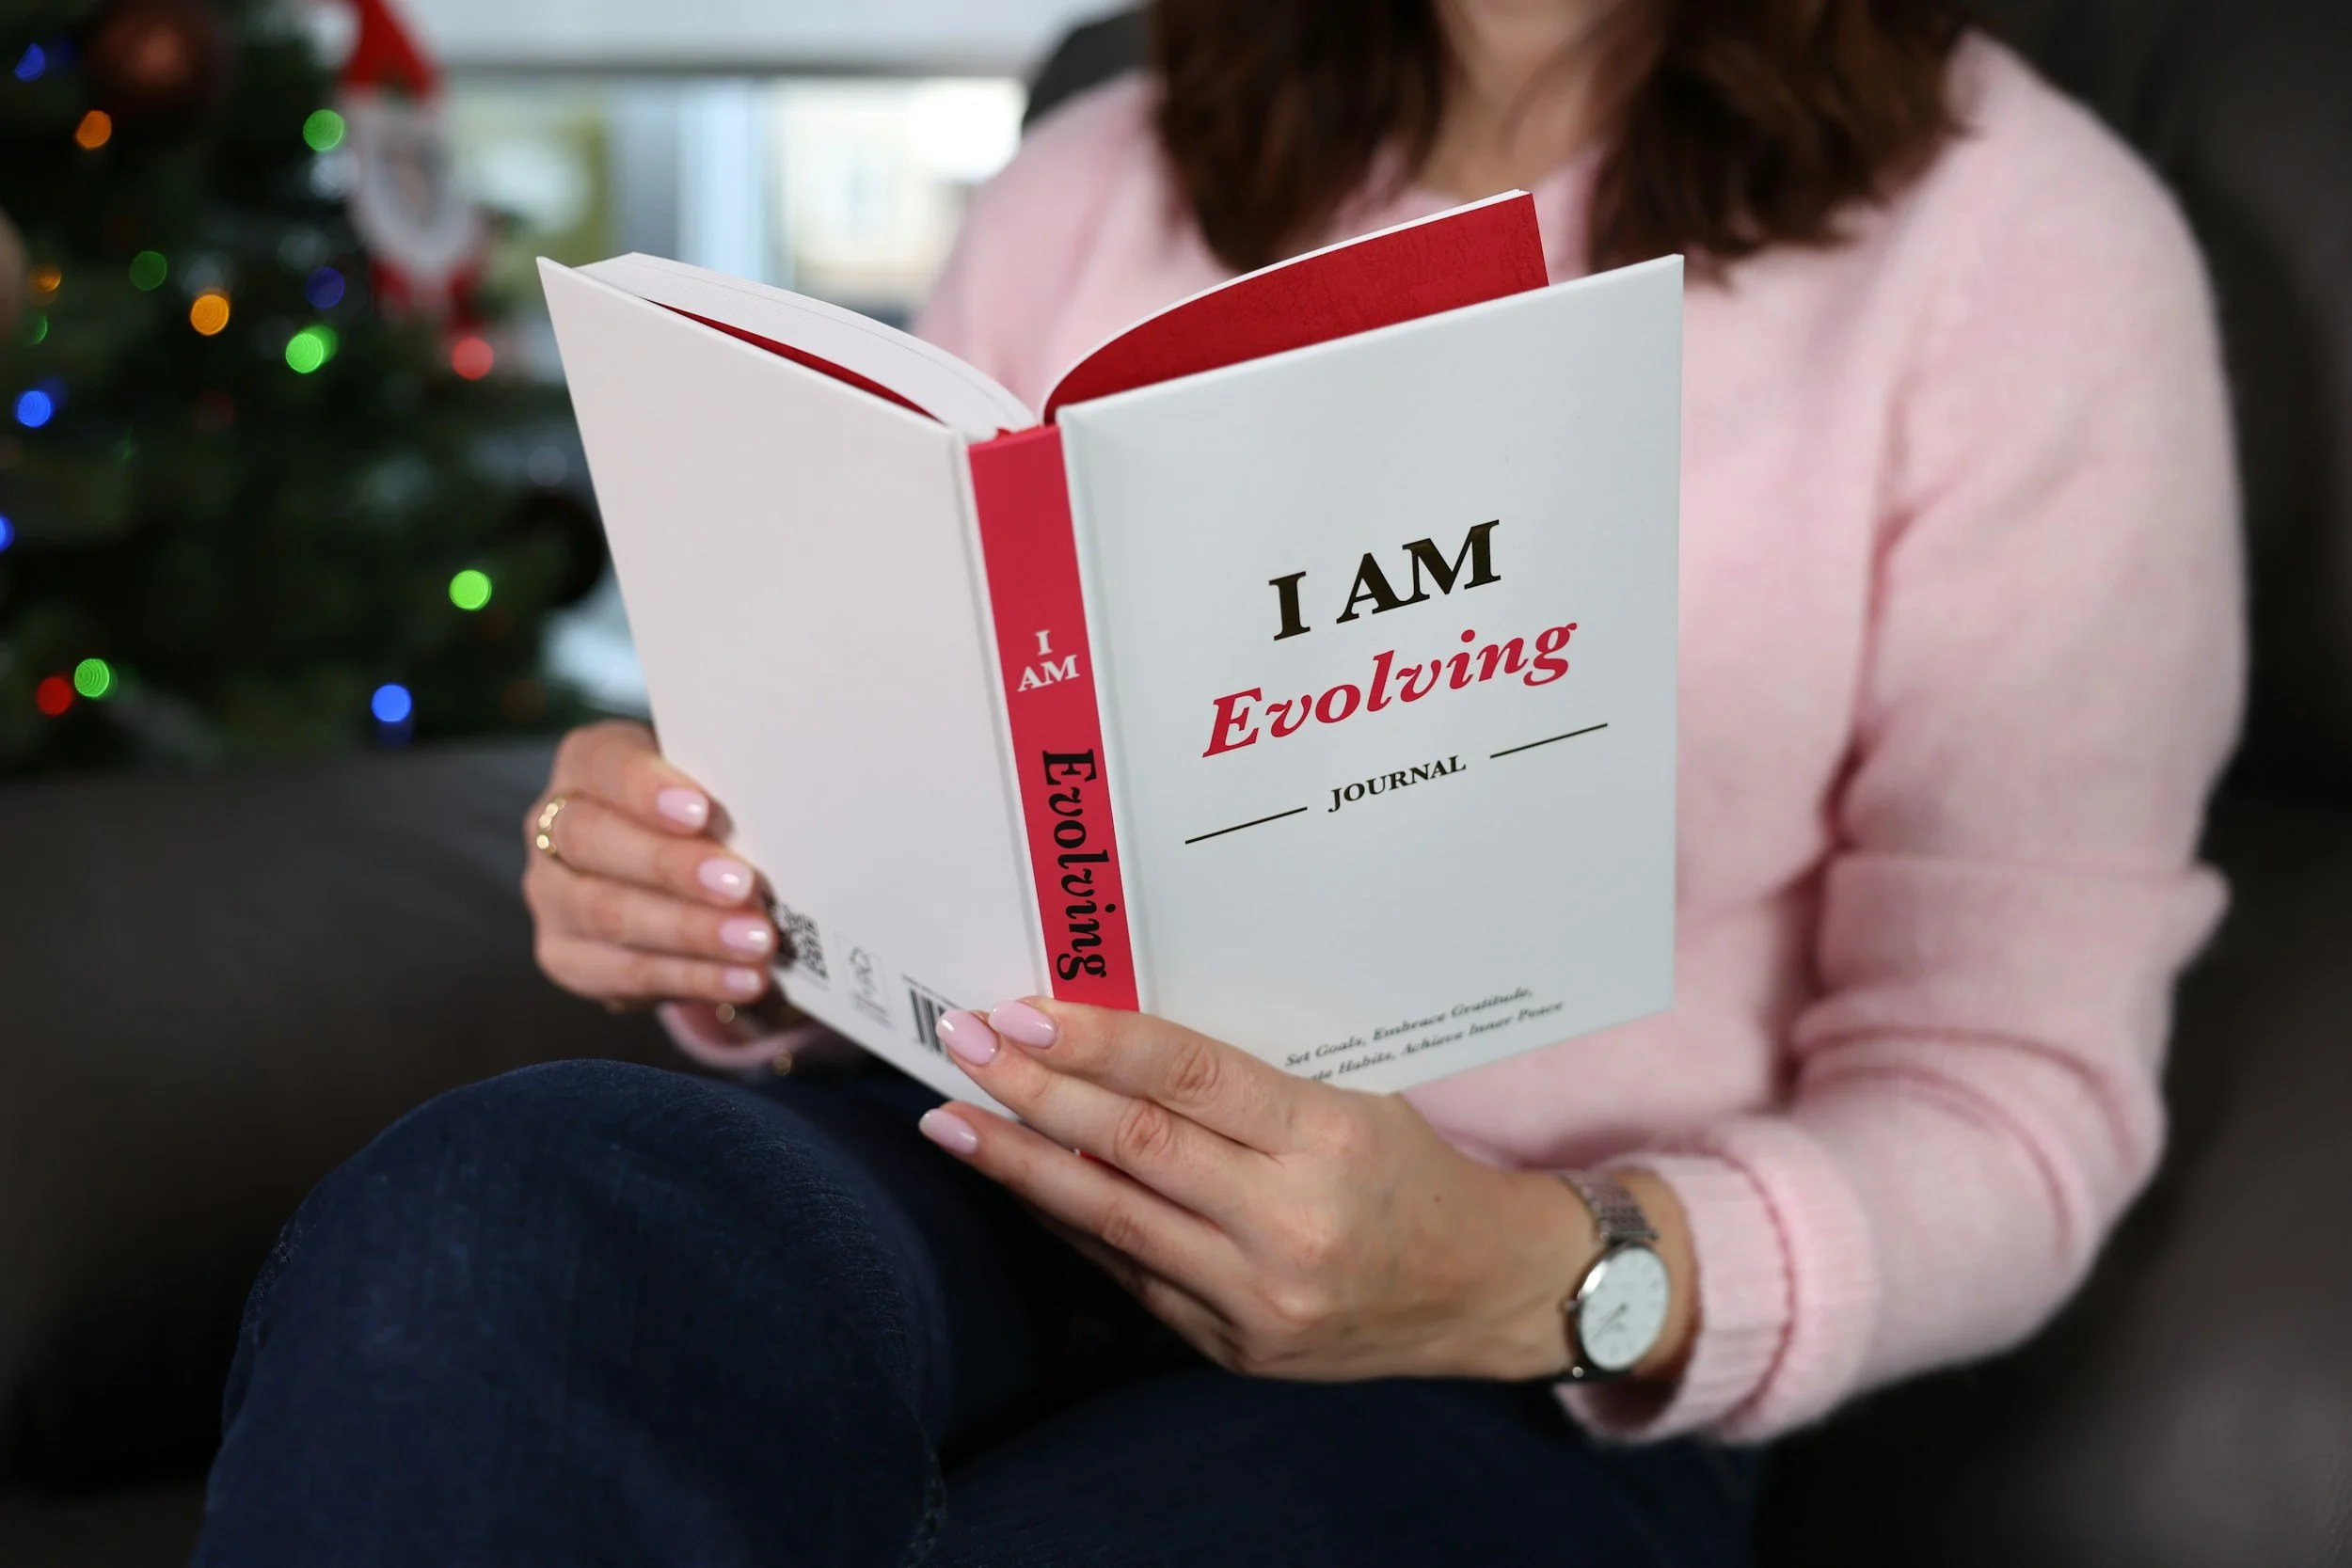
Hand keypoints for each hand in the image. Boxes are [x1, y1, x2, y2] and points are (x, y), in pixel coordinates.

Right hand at [523, 721, 778, 1011]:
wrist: (667, 868)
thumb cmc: (698, 811)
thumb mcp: (704, 780)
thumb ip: (722, 785)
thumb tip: (778, 804)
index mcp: (585, 764)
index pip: (603, 766)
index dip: (646, 789)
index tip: (700, 811)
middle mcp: (551, 827)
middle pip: (595, 843)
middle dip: (673, 867)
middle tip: (742, 886)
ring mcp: (551, 896)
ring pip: (609, 915)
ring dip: (691, 933)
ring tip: (756, 942)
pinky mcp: (565, 955)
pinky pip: (626, 974)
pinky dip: (693, 978)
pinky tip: (743, 979)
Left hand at [916, 1000, 1694, 1382]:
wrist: (1483, 1291)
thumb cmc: (1411, 1170)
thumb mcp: (1350, 1095)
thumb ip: (1238, 1080)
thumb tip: (1107, 1033)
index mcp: (1329, 1140)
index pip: (1189, 1079)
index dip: (1097, 1042)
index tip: (1021, 1010)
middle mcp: (1290, 1226)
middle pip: (1133, 1149)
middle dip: (1033, 1093)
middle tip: (962, 1044)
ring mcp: (1257, 1299)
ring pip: (1110, 1218)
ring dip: (1020, 1165)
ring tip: (951, 1120)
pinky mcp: (1233, 1347)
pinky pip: (1128, 1270)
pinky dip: (1066, 1220)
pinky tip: (1019, 1179)